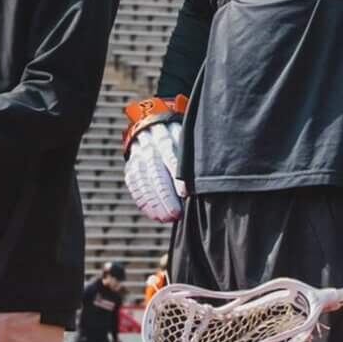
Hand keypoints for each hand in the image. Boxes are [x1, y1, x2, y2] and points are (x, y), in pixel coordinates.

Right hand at [123, 98, 186, 225]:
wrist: (153, 123)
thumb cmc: (180, 135)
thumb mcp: (188, 136)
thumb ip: (194, 153)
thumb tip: (210, 175)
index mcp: (165, 136)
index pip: (170, 155)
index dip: (177, 175)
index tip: (185, 193)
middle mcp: (150, 147)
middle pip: (156, 172)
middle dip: (165, 195)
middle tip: (176, 214)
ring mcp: (138, 157)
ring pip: (144, 181)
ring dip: (154, 203)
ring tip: (166, 219)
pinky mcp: (132, 166)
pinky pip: (135, 186)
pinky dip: (144, 202)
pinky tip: (154, 215)